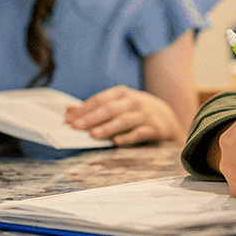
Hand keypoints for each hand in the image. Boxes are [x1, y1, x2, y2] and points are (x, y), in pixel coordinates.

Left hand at [66, 85, 182, 145]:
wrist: (167, 118)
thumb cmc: (136, 112)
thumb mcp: (117, 105)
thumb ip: (94, 108)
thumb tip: (68, 111)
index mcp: (122, 93)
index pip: (99, 99)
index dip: (84, 109)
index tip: (69, 120)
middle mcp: (134, 101)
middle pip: (110, 109)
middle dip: (91, 118)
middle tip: (76, 127)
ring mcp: (145, 114)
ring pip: (124, 120)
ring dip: (107, 128)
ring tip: (93, 135)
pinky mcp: (155, 128)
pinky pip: (140, 133)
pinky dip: (128, 138)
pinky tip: (116, 142)